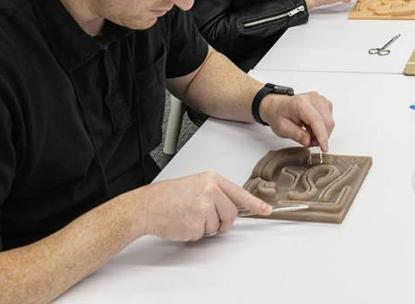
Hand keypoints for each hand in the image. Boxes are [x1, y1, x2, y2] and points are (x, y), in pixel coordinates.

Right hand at [137, 171, 270, 240]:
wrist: (148, 205)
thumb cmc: (169, 196)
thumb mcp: (196, 185)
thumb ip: (216, 193)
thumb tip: (232, 206)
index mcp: (212, 179)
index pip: (239, 193)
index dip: (255, 204)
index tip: (266, 210)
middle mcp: (211, 191)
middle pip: (231, 214)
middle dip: (223, 222)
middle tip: (207, 219)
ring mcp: (204, 207)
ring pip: (217, 226)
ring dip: (205, 227)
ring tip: (188, 216)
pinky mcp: (196, 223)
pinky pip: (203, 234)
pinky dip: (194, 233)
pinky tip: (183, 222)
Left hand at [262, 91, 335, 151]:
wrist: (279, 107)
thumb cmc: (280, 115)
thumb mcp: (282, 128)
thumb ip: (296, 135)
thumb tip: (308, 141)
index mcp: (300, 103)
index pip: (316, 120)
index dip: (322, 136)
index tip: (324, 148)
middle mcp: (313, 98)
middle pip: (326, 121)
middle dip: (321, 137)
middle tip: (310, 143)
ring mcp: (321, 100)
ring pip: (330, 121)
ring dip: (322, 133)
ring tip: (308, 135)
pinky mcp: (325, 103)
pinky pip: (329, 120)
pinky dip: (323, 129)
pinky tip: (312, 129)